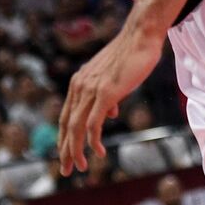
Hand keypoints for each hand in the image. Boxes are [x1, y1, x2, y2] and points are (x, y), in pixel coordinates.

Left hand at [58, 24, 164, 175]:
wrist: (141, 35)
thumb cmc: (132, 54)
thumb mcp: (115, 77)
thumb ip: (108, 95)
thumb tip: (110, 113)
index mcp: (80, 81)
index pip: (66, 115)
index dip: (64, 137)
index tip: (66, 152)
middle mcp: (80, 86)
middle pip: (66, 125)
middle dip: (65, 150)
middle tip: (66, 169)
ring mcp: (91, 89)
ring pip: (76, 128)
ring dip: (76, 151)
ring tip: (79, 167)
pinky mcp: (105, 93)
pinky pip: (93, 124)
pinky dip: (93, 141)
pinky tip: (98, 152)